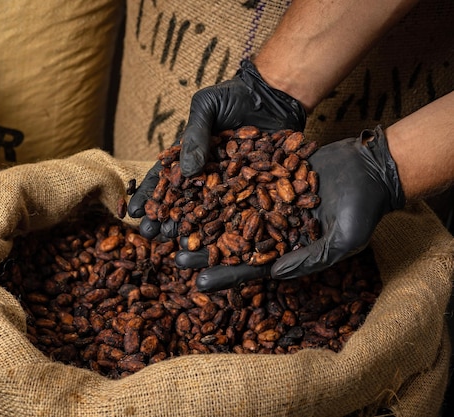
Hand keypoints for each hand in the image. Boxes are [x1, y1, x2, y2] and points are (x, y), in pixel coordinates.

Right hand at [128, 59, 306, 238]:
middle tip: (150, 235)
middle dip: (163, 219)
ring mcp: (228, 185)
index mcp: (187, 156)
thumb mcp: (206, 107)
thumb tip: (186, 172)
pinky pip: (239, 210)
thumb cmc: (234, 97)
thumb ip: (194, 136)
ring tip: (176, 244)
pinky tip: (219, 244)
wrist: (274, 95)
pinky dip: (228, 227)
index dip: (149, 196)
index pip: (163, 178)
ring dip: (190, 229)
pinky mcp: (253, 190)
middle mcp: (205, 175)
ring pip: (206, 211)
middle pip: (180, 201)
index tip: (134, 212)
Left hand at [176, 126, 405, 290]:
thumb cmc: (365, 209)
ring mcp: (269, 201)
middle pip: (232, 242)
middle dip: (204, 250)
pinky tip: (191, 186)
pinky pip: (237, 181)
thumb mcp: (344, 239)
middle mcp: (273, 228)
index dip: (225, 275)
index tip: (199, 282)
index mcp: (288, 250)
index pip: (251, 268)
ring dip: (202, 219)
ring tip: (175, 225)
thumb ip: (310, 258)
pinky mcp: (268, 175)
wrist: (372, 167)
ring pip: (228, 212)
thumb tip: (276, 275)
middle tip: (174, 256)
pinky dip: (215, 185)